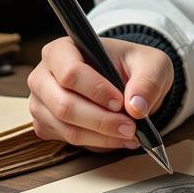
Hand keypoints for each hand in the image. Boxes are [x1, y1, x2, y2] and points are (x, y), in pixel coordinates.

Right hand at [27, 36, 172, 151]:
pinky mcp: (46, 125)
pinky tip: (117, 137)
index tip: (120, 102)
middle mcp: (43, 76)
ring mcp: (41, 103)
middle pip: (64, 106)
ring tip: (130, 134)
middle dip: (101, 121)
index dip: (96, 91)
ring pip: (67, 128)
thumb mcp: (152, 64)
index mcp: (62, 50)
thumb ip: (148, 81)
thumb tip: (136, 107)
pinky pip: (68, 141)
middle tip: (131, 127)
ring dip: (102, 136)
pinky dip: (97, 142)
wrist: (126, 78)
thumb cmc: (133, 65)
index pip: (70, 73)